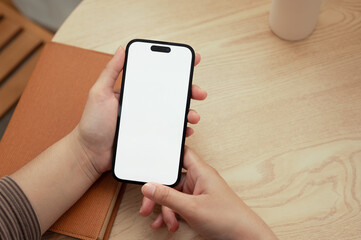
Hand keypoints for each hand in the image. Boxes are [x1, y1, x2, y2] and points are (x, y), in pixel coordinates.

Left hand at [73, 47, 206, 178]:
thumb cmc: (92, 123)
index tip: (191, 61)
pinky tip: (185, 131)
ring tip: (193, 115)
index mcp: (134, 92)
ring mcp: (148, 122)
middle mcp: (144, 105)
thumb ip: (110, 72)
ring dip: (187, 112)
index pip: (157, 77)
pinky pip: (169, 132)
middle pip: (171, 95)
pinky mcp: (150, 137)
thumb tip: (121, 49)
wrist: (90, 154)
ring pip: (173, 114)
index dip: (175, 69)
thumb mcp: (99, 93)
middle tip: (199, 92)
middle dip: (188, 92)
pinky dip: (180, 130)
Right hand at [139, 147, 277, 239]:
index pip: (180, 154)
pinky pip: (179, 205)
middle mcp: (199, 179)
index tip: (149, 164)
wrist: (244, 237)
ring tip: (163, 222)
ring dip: (165, 209)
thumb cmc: (227, 218)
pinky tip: (169, 224)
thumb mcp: (192, 208)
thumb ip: (168, 197)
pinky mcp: (198, 205)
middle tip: (147, 207)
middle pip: (172, 179)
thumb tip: (149, 187)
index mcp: (200, 172)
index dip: (166, 156)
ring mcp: (198, 193)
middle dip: (158, 194)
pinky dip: (172, 214)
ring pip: (173, 195)